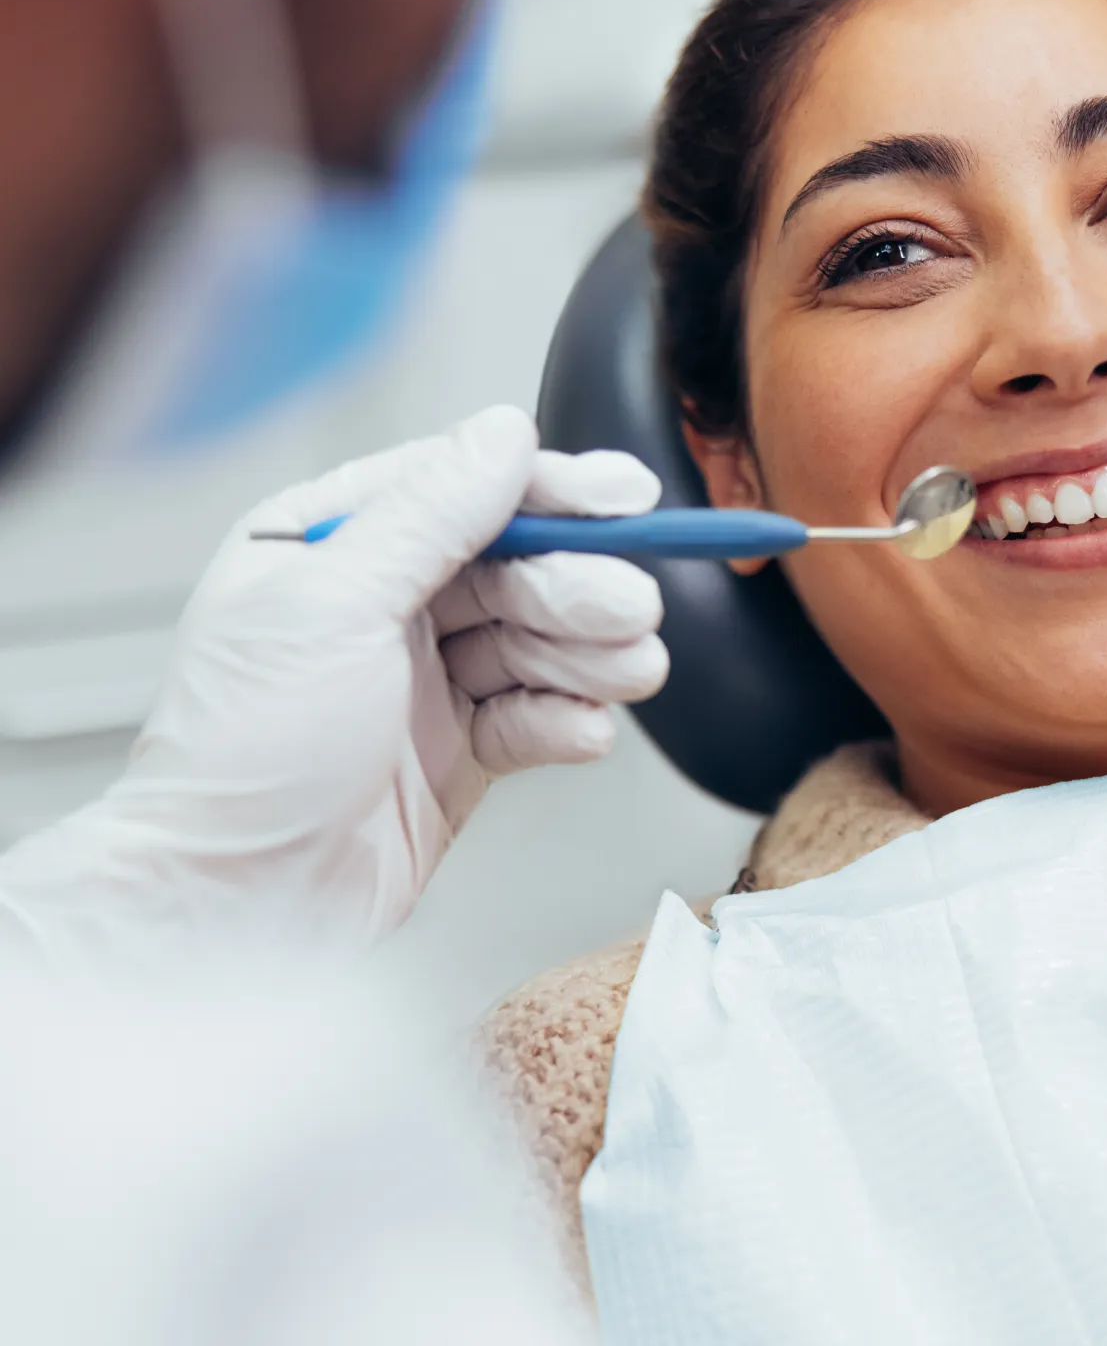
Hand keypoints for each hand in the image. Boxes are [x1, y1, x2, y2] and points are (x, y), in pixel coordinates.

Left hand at [0, 407, 666, 969]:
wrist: (239, 907)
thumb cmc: (242, 760)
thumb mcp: (332, 606)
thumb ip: (429, 516)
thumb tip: (501, 438)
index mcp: (329, 546)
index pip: (459, 491)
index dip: (549, 491)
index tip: (624, 497)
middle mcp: (380, 606)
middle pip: (513, 568)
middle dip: (578, 587)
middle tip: (628, 608)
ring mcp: (423, 681)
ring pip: (536, 641)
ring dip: (589, 656)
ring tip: (626, 671)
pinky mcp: (459, 750)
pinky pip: (536, 716)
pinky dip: (567, 721)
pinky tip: (581, 730)